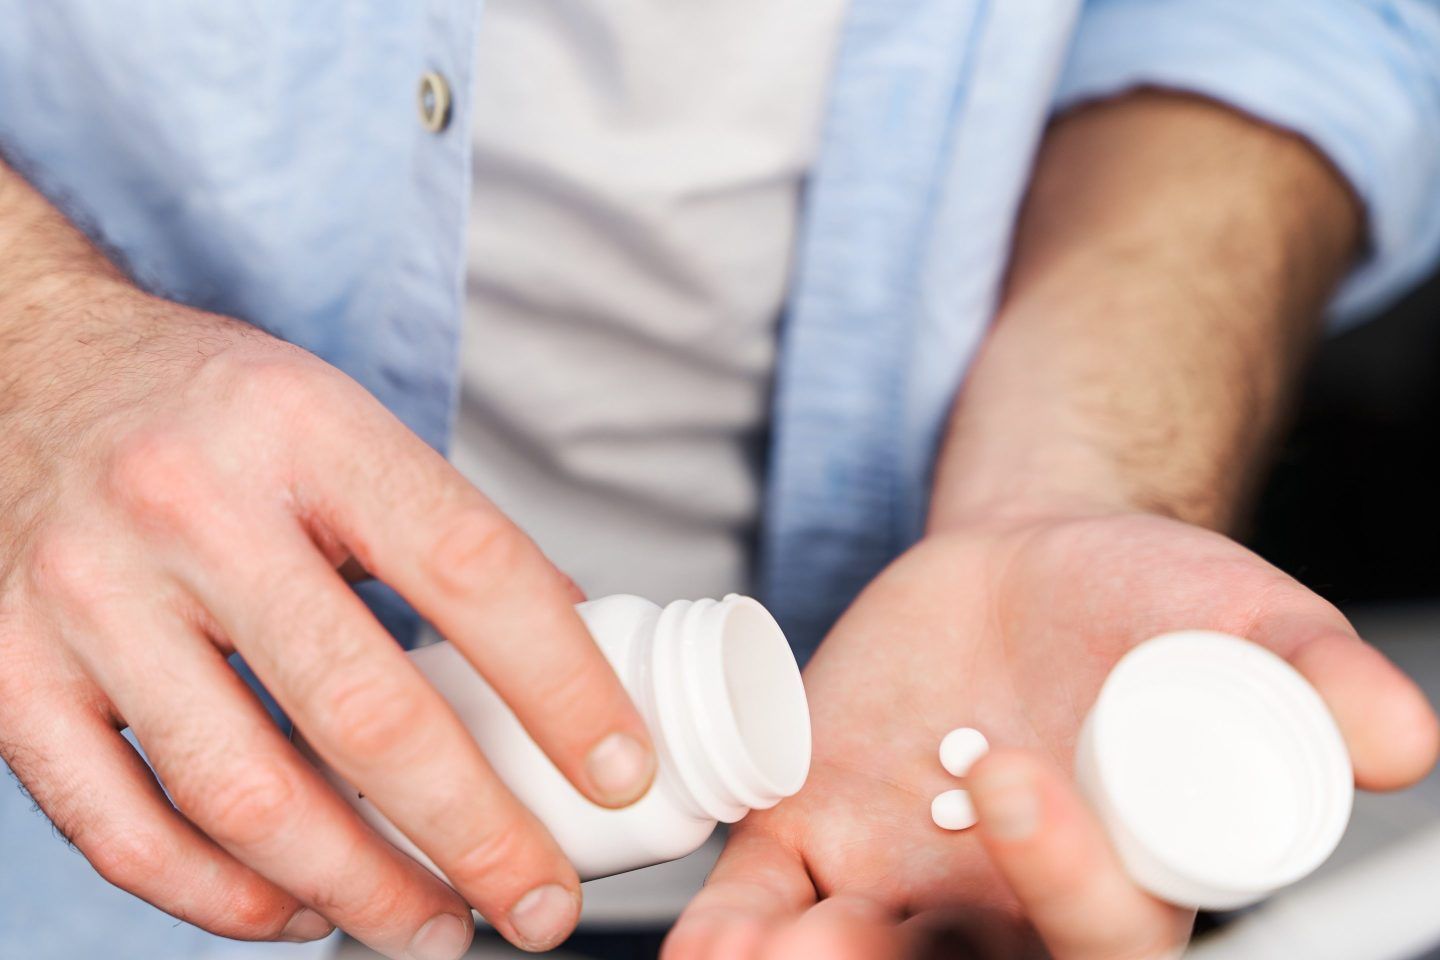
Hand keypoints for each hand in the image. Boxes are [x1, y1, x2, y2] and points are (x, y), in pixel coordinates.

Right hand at [0, 276, 655, 955]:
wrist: (33, 368)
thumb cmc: (216, 411)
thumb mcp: (345, 423)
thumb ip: (445, 536)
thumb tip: (566, 665)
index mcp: (307, 428)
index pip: (473, 571)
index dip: (565, 689)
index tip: (621, 774)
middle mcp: (187, 508)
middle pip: (364, 711)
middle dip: (476, 834)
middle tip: (542, 903)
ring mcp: (85, 597)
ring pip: (245, 794)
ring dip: (360, 890)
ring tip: (436, 929)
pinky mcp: (10, 675)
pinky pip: (121, 829)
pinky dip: (222, 899)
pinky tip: (298, 910)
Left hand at [665, 511, 1438, 957]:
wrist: (1029, 568)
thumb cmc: (1147, 609)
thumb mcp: (1240, 622)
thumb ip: (1306, 679)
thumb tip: (1397, 736)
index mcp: (1119, 877)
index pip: (1099, 930)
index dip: (1062, 880)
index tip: (1016, 781)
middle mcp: (1004, 906)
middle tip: (833, 945)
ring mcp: (899, 878)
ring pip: (847, 956)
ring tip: (751, 956)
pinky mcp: (812, 832)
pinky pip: (763, 898)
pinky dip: (728, 926)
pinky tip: (700, 936)